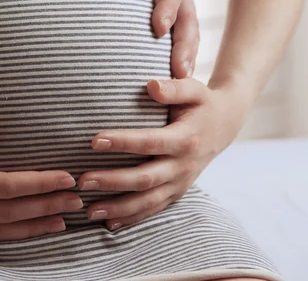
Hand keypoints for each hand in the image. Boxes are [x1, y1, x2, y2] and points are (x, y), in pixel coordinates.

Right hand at [0, 121, 81, 239]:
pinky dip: (11, 235)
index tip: (66, 178)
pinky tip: (28, 231)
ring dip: (35, 225)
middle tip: (79, 200)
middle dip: (47, 205)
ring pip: (2, 229)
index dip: (39, 183)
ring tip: (64, 220)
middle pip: (11, 212)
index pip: (6, 187)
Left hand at [74, 0, 198, 77]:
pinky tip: (177, 79)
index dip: (166, 6)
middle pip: (188, 17)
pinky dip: (184, 54)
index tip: (158, 28)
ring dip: (188, 56)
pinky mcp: (182, 7)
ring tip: (181, 83)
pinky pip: (185, 32)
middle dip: (184, 45)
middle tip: (180, 73)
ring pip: (191, 29)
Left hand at [77, 78, 244, 229]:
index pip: (150, 142)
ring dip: (118, 208)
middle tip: (82, 181)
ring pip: (148, 201)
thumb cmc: (201, 103)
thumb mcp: (194, 89)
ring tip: (89, 210)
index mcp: (185, 139)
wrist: (225, 125)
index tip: (94, 141)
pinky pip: (154, 209)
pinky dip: (132, 218)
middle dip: (112, 181)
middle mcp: (183, 165)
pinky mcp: (177, 192)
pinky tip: (109, 222)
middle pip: (145, 178)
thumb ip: (174, 87)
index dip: (122, 143)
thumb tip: (151, 86)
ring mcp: (181, 183)